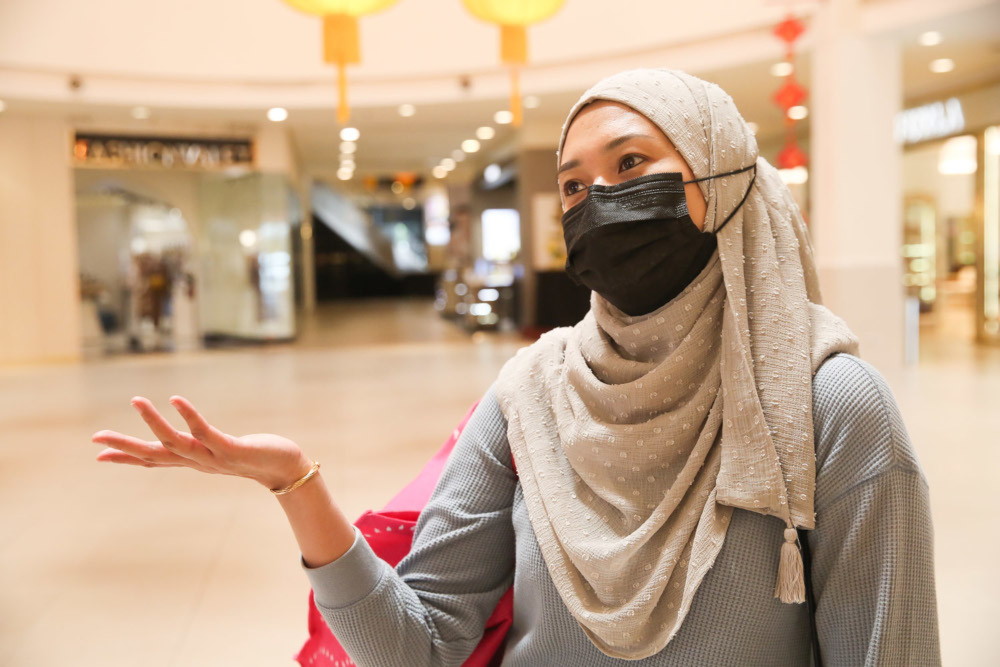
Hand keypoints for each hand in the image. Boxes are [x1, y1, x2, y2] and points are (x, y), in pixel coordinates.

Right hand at [92, 395, 312, 490]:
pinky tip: (175, 399)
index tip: (97, 456)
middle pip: (155, 456)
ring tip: (137, 400)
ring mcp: (213, 458)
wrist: (286, 469)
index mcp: (193, 461)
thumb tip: (189, 441)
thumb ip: (202, 446)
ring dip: (154, 422)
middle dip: (125, 447)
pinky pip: (206, 432)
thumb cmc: (254, 456)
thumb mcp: (220, 452)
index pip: (154, 461)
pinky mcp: (231, 450)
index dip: (126, 459)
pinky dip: (189, 416)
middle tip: (96, 438)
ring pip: (176, 443)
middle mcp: (198, 462)